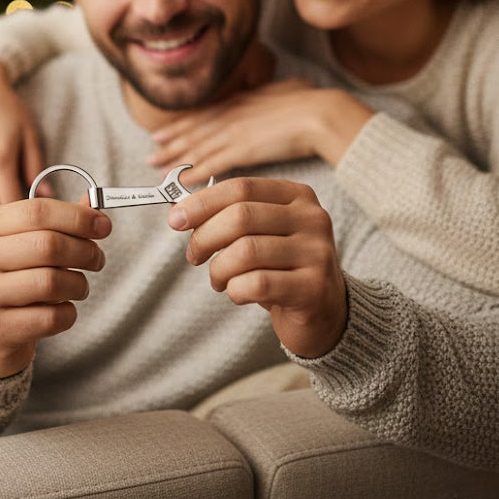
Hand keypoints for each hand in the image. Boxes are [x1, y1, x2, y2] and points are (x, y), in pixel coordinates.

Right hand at [0, 198, 110, 377]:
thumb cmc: (11, 280)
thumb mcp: (24, 243)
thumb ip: (57, 223)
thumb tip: (95, 209)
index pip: (37, 211)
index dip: (77, 217)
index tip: (103, 226)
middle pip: (48, 245)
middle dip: (85, 251)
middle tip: (97, 259)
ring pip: (51, 282)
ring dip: (79, 285)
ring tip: (79, 287)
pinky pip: (50, 317)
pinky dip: (68, 314)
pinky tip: (61, 310)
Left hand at [149, 81, 372, 184]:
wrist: (321, 113)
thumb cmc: (309, 101)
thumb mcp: (282, 89)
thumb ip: (267, 94)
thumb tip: (265, 92)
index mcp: (239, 102)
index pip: (201, 117)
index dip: (179, 127)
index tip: (161, 134)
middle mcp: (231, 116)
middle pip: (193, 132)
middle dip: (170, 145)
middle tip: (150, 155)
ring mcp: (235, 132)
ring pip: (198, 148)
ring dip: (176, 160)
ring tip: (157, 170)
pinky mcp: (243, 150)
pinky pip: (213, 163)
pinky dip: (196, 171)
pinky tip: (183, 181)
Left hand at [173, 177, 347, 357]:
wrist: (323, 311)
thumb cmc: (279, 266)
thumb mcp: (259, 233)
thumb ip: (226, 216)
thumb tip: (178, 210)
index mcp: (297, 195)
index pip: (241, 187)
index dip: (202, 202)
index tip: (175, 219)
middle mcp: (313, 218)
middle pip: (240, 216)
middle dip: (205, 237)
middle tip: (194, 255)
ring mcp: (317, 253)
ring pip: (245, 252)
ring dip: (218, 269)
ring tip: (218, 279)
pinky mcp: (314, 288)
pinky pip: (256, 284)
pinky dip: (235, 289)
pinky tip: (237, 293)